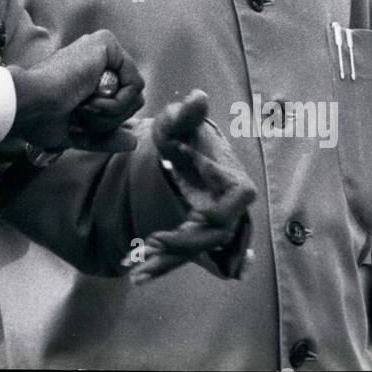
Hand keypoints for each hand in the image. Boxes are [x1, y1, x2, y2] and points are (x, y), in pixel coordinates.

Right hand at [8, 31, 144, 153]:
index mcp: (87, 76)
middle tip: (80, 113)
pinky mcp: (107, 43)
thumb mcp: (80, 132)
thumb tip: (133, 141)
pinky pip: (135, 84)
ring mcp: (101, 50)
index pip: (118, 103)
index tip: (78, 123)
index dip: (106, 122)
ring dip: (110, 114)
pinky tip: (91, 98)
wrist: (30, 104)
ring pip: (134, 96)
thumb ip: (107, 136)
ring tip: (83, 106)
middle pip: (130, 101)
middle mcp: (95, 59)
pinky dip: (117, 103)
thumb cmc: (41, 118)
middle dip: (109, 120)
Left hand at [123, 89, 256, 284]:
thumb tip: (198, 96)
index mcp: (234, 184)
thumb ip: (187, 113)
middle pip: (212, 237)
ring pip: (196, 252)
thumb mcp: (178, 121)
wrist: (181, 146)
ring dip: (168, 264)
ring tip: (137, 274)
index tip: (192, 218)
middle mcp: (229, 209)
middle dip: (183, 245)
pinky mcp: (196, 233)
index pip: (232, 208)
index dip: (215, 217)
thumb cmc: (183, 132)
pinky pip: (184, 254)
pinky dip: (163, 265)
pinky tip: (138, 275)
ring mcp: (213, 224)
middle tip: (150, 245)